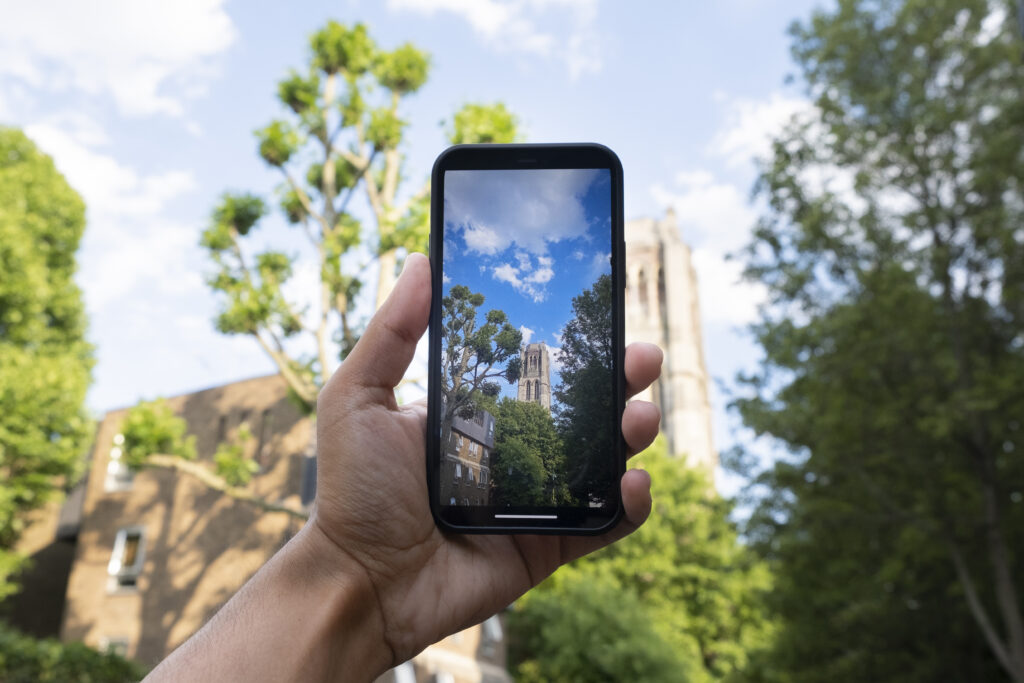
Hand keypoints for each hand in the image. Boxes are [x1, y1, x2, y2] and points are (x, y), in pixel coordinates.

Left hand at [310, 252, 661, 667]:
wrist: (361, 582)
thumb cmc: (354, 491)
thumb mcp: (358, 397)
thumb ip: (391, 333)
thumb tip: (420, 260)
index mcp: (475, 416)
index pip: (535, 374)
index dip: (571, 348)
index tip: (598, 316)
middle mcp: (511, 453)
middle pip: (580, 410)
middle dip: (618, 381)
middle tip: (641, 358)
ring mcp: (532, 500)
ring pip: (600, 460)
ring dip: (632, 434)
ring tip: (641, 417)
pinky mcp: (546, 546)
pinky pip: (601, 525)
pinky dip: (629, 506)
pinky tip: (633, 483)